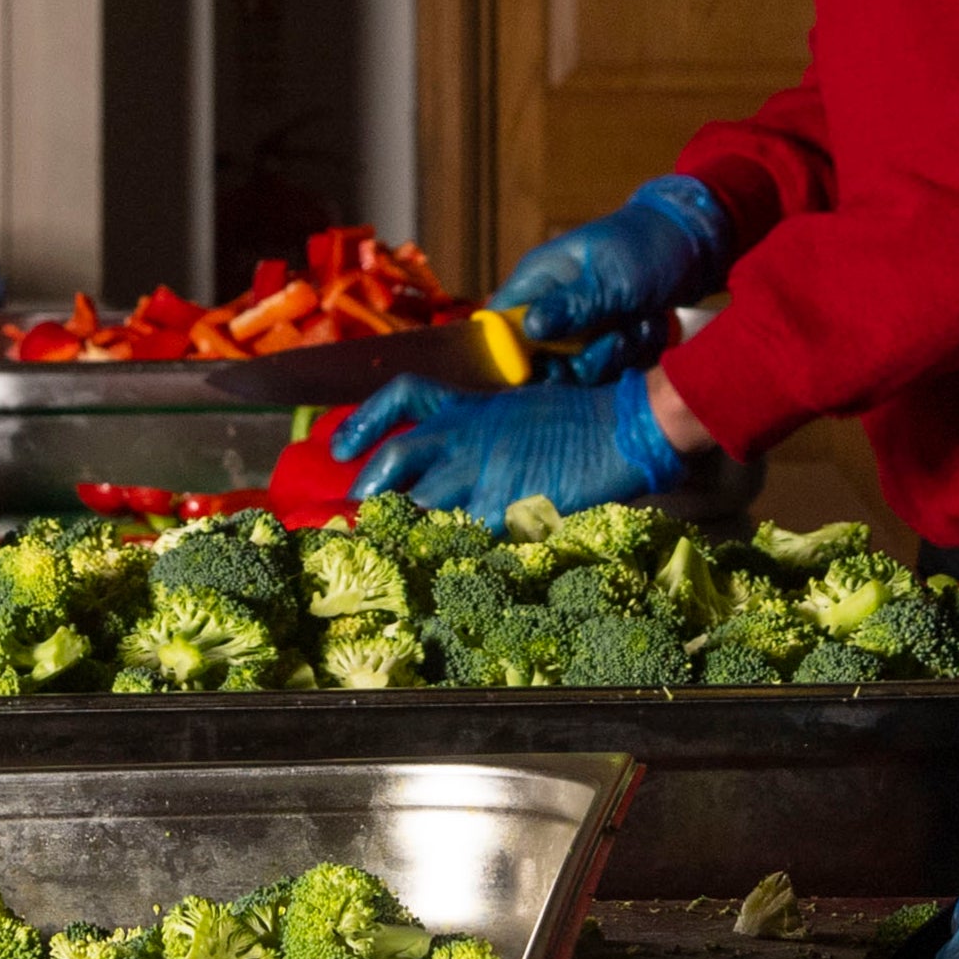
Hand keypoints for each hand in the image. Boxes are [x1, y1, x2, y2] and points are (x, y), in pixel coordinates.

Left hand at [330, 368, 690, 519]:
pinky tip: (454, 563)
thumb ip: (479, 432)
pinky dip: (454, 549)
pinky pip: (464, 533)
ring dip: (409, 524)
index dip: (365, 420)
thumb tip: (454, 463)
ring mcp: (481, 469)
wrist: (619, 428)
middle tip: (359, 510)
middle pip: (398, 453)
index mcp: (469, 407)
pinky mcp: (503, 505)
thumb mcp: (516, 411)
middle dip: (371, 485)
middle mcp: (465, 434)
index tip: (339, 446)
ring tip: (402, 544)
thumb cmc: (576, 420)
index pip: (403, 396)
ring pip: (422, 500)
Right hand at [488, 174, 733, 383]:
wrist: (695, 243)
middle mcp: (554, 304)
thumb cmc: (649, 247)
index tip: (552, 365)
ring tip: (641, 322)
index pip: (501, 324)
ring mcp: (581, 324)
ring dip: (618, 352)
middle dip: (584, 358)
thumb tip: (528, 329)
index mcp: (540, 279)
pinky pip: (612, 365)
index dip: (514, 354)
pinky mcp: (606, 337)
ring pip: (582, 368)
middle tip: (617, 338)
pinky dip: (636, 350)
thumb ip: (572, 305)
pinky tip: (651, 324)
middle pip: (543, 359)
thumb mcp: (613, 277)